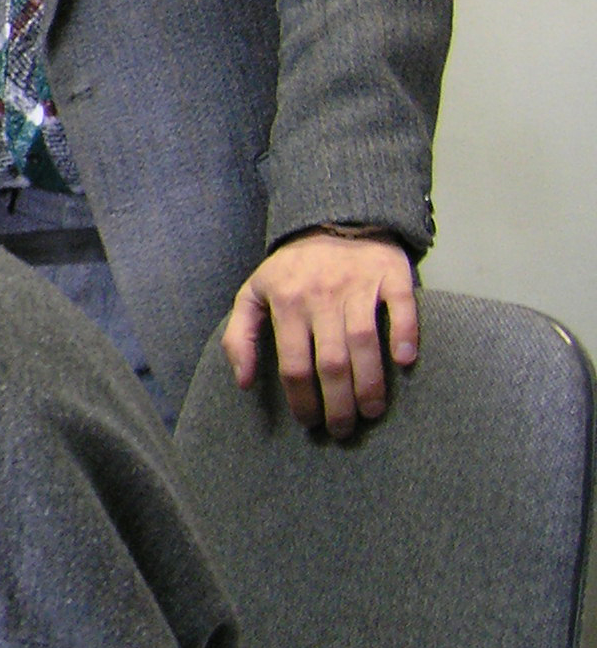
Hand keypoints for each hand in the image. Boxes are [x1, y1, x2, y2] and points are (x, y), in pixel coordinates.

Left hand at [223, 232, 419, 432]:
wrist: (333, 218)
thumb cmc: (291, 268)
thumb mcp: (253, 294)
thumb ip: (240, 336)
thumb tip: (243, 382)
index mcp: (286, 303)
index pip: (293, 364)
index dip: (301, 399)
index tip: (309, 422)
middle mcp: (321, 296)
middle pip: (331, 362)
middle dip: (337, 403)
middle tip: (344, 429)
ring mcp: (357, 284)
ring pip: (364, 342)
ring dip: (370, 382)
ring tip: (373, 411)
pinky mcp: (389, 274)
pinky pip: (401, 307)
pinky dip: (405, 333)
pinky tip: (406, 361)